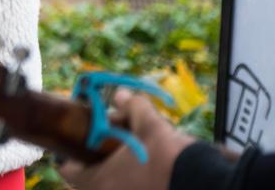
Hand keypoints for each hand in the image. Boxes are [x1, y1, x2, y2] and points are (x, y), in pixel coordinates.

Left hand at [59, 89, 195, 189]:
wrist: (207, 184)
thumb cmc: (168, 156)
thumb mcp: (149, 125)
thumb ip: (132, 107)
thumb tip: (121, 94)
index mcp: (98, 183)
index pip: (67, 170)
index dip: (70, 153)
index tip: (79, 139)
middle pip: (92, 177)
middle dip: (99, 157)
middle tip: (109, 140)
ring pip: (113, 183)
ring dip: (119, 168)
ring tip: (133, 150)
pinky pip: (132, 188)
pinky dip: (135, 179)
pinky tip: (148, 165)